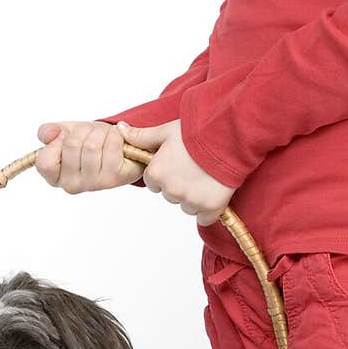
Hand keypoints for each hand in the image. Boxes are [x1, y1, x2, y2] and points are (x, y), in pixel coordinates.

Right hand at [34, 121, 144, 191]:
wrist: (120, 150)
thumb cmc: (90, 142)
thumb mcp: (65, 133)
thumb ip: (49, 132)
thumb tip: (48, 134)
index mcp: (54, 176)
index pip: (44, 162)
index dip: (57, 141)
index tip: (68, 136)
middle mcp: (71, 185)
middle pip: (72, 144)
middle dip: (84, 130)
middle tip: (92, 134)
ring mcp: (93, 184)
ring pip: (92, 145)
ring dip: (101, 132)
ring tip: (104, 137)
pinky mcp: (113, 178)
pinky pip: (111, 146)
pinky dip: (115, 135)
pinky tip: (117, 140)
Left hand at [117, 119, 236, 226]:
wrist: (228, 138)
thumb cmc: (197, 132)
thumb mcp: (165, 131)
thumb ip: (142, 136)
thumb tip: (120, 130)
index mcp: (157, 173)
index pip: (153, 182)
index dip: (165, 172)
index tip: (178, 163)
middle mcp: (171, 190)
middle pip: (169, 194)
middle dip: (179, 185)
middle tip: (194, 168)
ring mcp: (191, 201)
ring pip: (186, 206)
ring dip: (194, 197)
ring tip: (206, 177)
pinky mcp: (210, 208)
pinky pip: (204, 218)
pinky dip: (209, 209)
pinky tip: (214, 192)